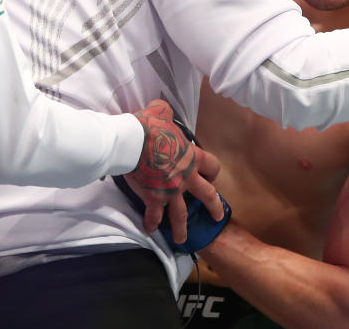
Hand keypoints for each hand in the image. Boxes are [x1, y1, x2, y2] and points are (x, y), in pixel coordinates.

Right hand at [122, 100, 223, 243]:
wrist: (131, 142)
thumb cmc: (148, 126)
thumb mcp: (160, 112)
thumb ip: (166, 112)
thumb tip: (162, 108)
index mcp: (191, 157)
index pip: (213, 166)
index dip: (213, 173)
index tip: (210, 177)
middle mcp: (186, 177)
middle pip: (208, 195)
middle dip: (214, 207)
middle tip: (217, 217)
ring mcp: (171, 191)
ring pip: (182, 215)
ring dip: (182, 229)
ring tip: (182, 240)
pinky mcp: (153, 199)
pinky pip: (154, 216)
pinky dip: (151, 223)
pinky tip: (149, 229)